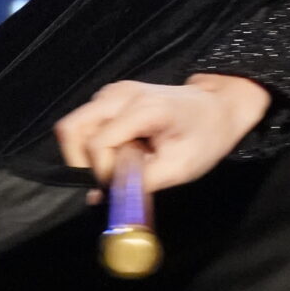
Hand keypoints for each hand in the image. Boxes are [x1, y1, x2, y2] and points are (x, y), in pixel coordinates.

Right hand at [53, 73, 271, 194]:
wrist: (218, 108)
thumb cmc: (205, 137)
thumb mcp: (179, 169)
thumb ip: (139, 184)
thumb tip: (98, 198)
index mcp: (144, 108)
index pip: (98, 144)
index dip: (104, 172)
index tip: (123, 185)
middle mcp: (121, 94)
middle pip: (72, 128)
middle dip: (79, 162)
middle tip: (105, 179)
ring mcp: (113, 92)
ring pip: (75, 126)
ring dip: (86, 154)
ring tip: (118, 165)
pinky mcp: (110, 97)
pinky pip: (86, 123)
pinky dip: (94, 144)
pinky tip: (121, 152)